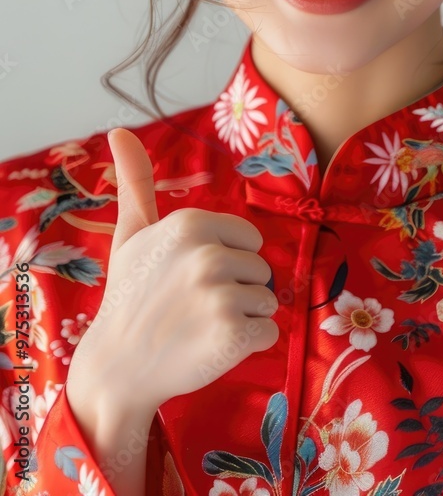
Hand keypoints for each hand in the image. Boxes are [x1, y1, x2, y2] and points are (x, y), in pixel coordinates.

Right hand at [66, 127, 278, 413]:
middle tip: (192, 307)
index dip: (227, 261)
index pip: (248, 239)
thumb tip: (119, 130)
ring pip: (267, 301)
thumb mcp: (131, 234)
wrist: (116, 369)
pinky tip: (211, 348)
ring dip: (242, 318)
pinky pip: (270, 332)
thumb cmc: (129, 298)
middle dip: (236, 290)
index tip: (189, 279)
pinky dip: (248, 345)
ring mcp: (220, 295)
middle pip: (260, 269)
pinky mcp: (232, 335)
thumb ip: (135, 181)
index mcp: (190, 223)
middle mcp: (206, 254)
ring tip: (201, 327)